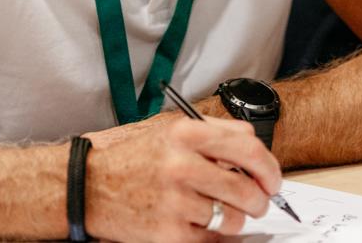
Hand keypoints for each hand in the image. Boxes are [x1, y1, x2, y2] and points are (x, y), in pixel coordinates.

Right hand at [85, 116, 281, 241]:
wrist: (88, 185)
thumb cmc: (132, 157)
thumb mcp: (170, 129)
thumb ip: (215, 132)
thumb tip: (254, 146)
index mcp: (187, 134)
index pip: (249, 150)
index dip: (269, 168)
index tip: (273, 179)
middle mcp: (182, 165)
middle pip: (246, 190)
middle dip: (260, 201)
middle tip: (258, 203)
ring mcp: (175, 201)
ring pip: (233, 219)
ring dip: (236, 220)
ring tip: (224, 213)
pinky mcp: (168, 232)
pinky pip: (210, 239)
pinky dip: (212, 235)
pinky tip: (200, 224)